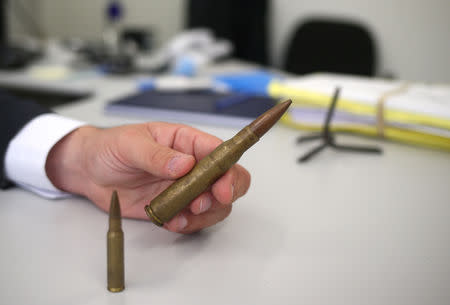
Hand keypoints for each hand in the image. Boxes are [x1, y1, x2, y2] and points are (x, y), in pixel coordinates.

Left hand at [45, 122, 250, 233]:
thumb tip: (184, 164)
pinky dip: (189, 225)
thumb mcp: (129, 145)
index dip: (228, 170)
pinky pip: (194, 219)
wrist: (89, 172)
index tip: (221, 187)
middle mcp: (192, 165)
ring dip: (205, 214)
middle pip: (227, 179)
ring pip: (215, 203)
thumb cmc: (109, 148)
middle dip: (224, 195)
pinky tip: (172, 222)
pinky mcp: (174, 206)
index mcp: (186, 142)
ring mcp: (185, 188)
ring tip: (182, 217)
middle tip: (202, 204)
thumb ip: (157, 155)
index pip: (219, 153)